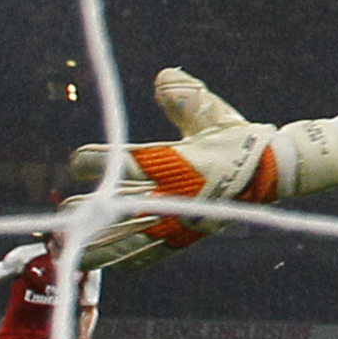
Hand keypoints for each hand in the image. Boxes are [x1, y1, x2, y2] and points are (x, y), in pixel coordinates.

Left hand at [63, 68, 337, 268]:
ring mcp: (179, 221)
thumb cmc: (239, 139)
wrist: (274, 173)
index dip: (98, 162)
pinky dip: (123, 260)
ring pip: (127, 240)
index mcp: (178, 163)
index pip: (128, 163)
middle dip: (88, 211)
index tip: (78, 162)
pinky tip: (103, 263)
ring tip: (67, 248)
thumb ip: (185, 97)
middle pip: (119, 209)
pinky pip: (149, 256)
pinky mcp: (185, 237)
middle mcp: (175, 196)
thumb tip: (162, 75)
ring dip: (95, 245)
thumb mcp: (212, 113)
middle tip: (64, 212)